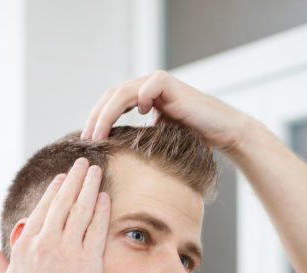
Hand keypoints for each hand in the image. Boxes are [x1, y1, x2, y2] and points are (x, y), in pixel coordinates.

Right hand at [0, 158, 110, 272]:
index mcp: (26, 245)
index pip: (43, 209)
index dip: (55, 191)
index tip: (64, 178)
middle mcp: (45, 244)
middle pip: (63, 203)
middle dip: (75, 179)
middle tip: (85, 163)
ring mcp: (68, 252)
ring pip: (81, 210)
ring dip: (90, 187)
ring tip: (97, 172)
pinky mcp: (88, 263)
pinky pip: (97, 229)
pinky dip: (102, 211)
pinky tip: (106, 198)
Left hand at [81, 70, 251, 149]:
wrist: (221, 132)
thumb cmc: (192, 140)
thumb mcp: (157, 139)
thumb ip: (137, 138)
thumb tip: (111, 155)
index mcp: (141, 96)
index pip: (110, 103)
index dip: (96, 119)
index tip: (86, 140)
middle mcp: (146, 87)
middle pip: (111, 95)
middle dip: (96, 117)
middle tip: (86, 137)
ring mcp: (157, 83)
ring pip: (123, 92)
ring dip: (108, 113)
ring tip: (99, 133)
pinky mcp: (170, 84)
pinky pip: (149, 88)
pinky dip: (141, 98)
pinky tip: (141, 116)